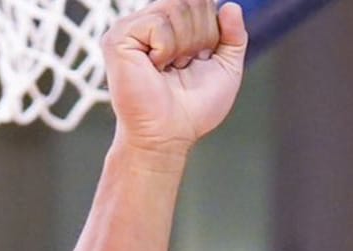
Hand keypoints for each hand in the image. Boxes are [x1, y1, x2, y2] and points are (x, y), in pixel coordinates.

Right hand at [104, 0, 248, 156]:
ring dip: (183, 46)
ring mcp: (131, 27)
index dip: (210, 29)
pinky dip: (166, 51)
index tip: (197, 60)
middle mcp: (148, 21)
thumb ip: (234, 36)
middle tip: (183, 66)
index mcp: (169, 25)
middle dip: (200, 36)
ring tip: (168, 68)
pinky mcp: (118, 37)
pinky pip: (159, 24)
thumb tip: (232, 6)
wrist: (169, 136)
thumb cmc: (192, 109)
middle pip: (191, 0)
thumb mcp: (226, 69)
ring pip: (177, 8)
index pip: (200, 1)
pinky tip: (154, 68)